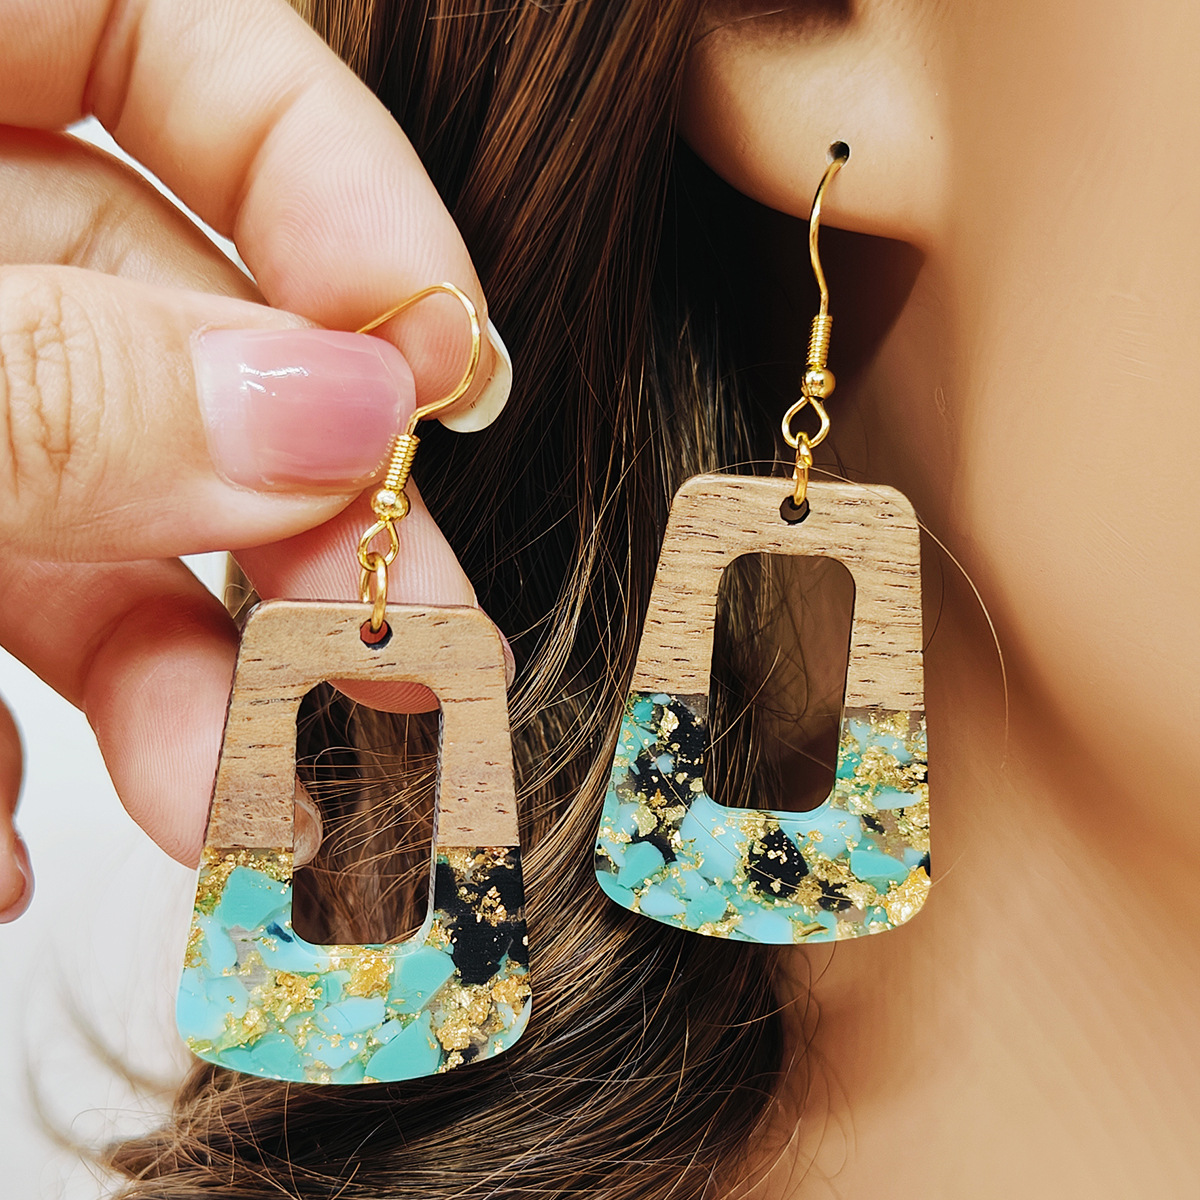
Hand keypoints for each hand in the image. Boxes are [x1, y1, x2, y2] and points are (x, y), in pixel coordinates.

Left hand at [0, 0, 512, 918]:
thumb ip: (71, 384)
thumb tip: (336, 422)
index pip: (190, 45)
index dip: (347, 193)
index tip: (443, 376)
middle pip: (175, 329)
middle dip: (290, 521)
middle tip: (397, 662)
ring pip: (86, 502)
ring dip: (166, 675)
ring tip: (237, 816)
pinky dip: (2, 730)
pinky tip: (3, 834)